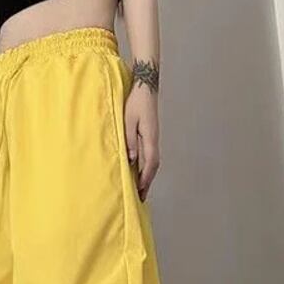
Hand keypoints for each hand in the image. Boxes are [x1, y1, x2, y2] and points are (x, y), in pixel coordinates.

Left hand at [124, 84, 159, 200]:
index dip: (145, 178)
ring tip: (141, 189)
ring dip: (147, 176)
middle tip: (141, 197)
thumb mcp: (128, 120)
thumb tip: (131, 159)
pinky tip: (139, 172)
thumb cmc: (135, 102)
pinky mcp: (150, 135)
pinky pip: (150, 155)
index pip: (150, 162)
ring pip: (152, 162)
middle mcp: (154, 140)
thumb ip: (130, 140)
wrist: (146, 86)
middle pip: (153, 166)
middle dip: (147, 182)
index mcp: (150, 137)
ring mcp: (153, 138)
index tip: (140, 191)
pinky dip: (146, 167)